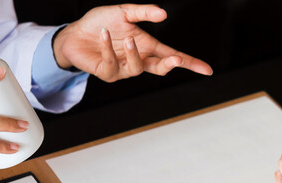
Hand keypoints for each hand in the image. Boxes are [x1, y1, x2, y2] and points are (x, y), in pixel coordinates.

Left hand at [53, 4, 212, 81]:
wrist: (75, 33)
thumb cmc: (100, 23)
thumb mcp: (124, 12)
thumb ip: (143, 12)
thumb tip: (163, 14)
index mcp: (146, 47)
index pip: (172, 56)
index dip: (190, 63)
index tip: (207, 69)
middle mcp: (137, 59)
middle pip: (160, 68)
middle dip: (170, 65)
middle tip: (175, 60)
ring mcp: (123, 69)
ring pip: (137, 68)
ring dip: (134, 53)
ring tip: (127, 39)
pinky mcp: (107, 73)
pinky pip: (112, 63)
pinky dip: (108, 47)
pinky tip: (103, 35)